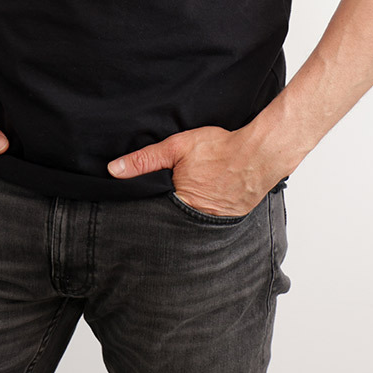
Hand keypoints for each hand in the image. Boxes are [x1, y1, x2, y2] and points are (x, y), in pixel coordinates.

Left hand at [107, 125, 280, 216]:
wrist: (258, 154)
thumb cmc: (219, 148)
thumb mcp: (176, 147)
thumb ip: (144, 160)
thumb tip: (114, 170)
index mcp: (180, 206)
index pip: (153, 216)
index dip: (145, 211)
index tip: (136, 209)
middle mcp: (197, 221)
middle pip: (171, 223)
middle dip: (164, 216)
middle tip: (163, 202)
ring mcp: (216, 224)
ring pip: (191, 224)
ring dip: (185, 217)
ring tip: (184, 202)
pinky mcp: (230, 219)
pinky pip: (210, 221)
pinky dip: (204, 214)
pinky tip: (205, 199)